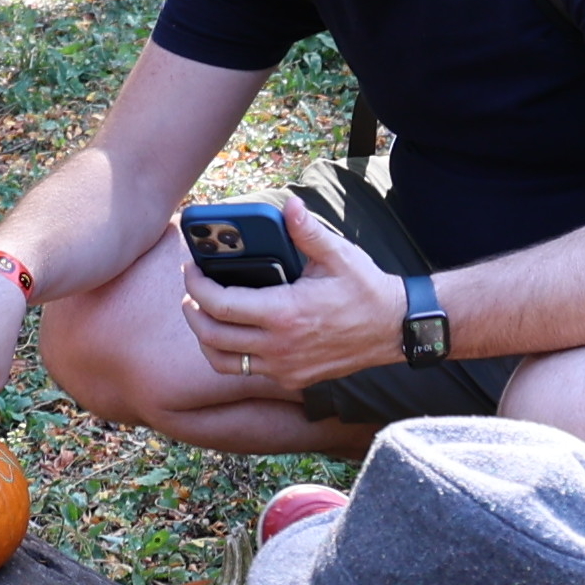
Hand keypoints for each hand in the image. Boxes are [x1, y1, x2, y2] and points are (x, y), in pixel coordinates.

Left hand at [173, 199, 399, 396]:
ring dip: (206, 338)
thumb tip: (290, 206)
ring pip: (223, 362)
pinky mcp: (291, 378)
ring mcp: (284, 367)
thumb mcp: (338, 254)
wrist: (393, 329)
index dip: (196, 286)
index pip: (220, 305)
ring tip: (205, 315)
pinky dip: (230, 355)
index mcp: (285, 312)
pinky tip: (235, 334)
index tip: (192, 270)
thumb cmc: (365, 289)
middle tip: (192, 292)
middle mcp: (279, 345)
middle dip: (193, 311)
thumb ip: (307, 231)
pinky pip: (246, 372)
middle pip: (211, 336)